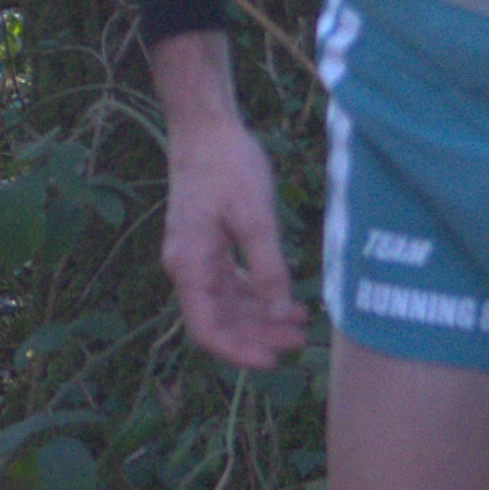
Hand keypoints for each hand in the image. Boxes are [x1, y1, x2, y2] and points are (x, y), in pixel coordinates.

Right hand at [162, 114, 310, 369]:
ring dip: (262, 317)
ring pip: (228, 304)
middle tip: (300, 342)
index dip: (238, 352)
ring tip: (301, 326)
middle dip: (258, 336)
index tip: (273, 361)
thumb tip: (280, 313)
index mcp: (189, 266)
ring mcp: (196, 257)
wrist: (206, 127)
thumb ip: (268, 269)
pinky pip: (231, 282)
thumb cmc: (228, 166)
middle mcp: (187, 267)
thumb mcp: (256, 219)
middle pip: (220, 321)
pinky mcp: (208, 244)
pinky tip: (288, 300)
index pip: (207, 330)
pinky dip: (258, 294)